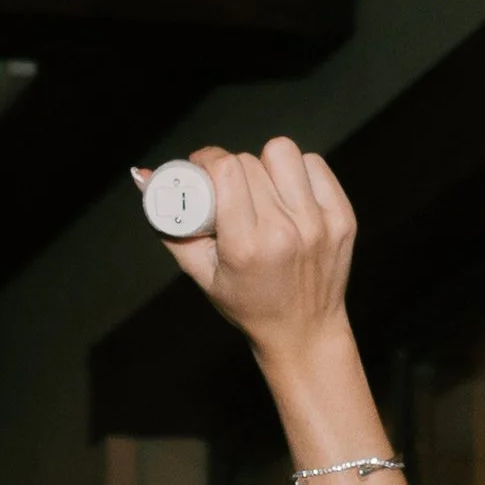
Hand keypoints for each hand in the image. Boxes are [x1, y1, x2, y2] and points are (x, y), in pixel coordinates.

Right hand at [140, 137, 356, 363]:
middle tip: (229, 189)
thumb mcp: (201, 273)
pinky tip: (290, 193)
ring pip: (283, 153)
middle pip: (250, 162)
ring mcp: (318, 224)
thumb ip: (170, 224)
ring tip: (262, 189)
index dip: (209, 159)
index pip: (227, 171)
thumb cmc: (246, 302)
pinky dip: (298, 172)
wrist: (303, 330)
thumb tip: (142, 176)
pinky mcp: (342, 218)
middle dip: (232, 169)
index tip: (202, 167)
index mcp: (246, 247)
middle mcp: (284, 233)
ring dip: (267, 164)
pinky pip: (314, 165)